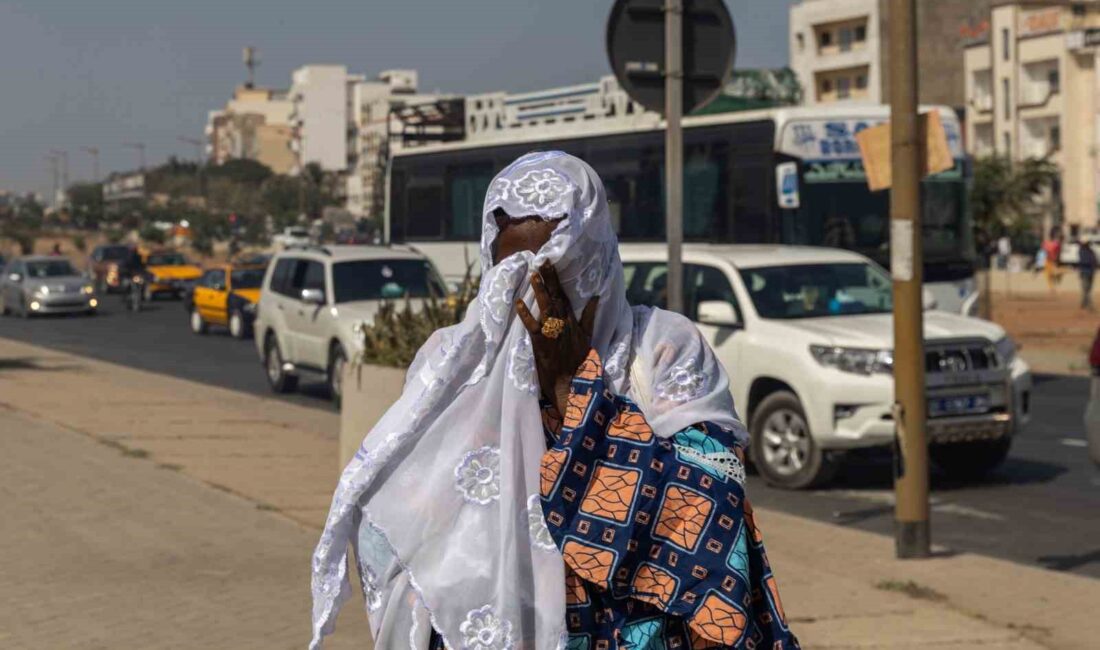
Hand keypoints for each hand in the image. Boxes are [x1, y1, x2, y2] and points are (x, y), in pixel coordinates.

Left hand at [515, 262, 598, 413]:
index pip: (563, 296)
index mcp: (572, 321)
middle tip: (543, 261)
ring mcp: (552, 333)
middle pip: (555, 297)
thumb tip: (595, 297)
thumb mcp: (588, 336)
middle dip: (549, 279)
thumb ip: (589, 316)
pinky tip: (519, 303)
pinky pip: (532, 326)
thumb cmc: (579, 361)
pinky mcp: (541, 343)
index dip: (556, 280)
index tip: (551, 264)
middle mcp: (563, 323)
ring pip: (545, 308)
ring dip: (539, 291)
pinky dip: (526, 314)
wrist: (572, 383)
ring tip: (534, 275)